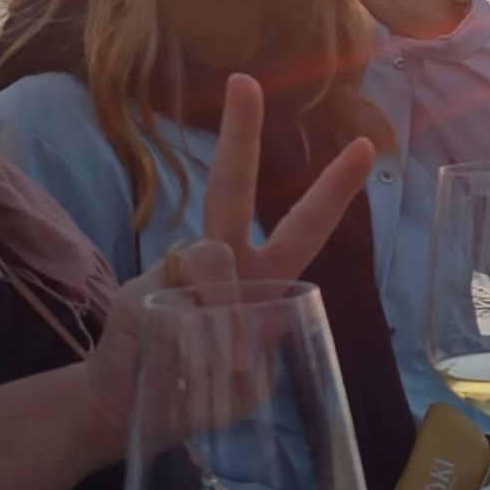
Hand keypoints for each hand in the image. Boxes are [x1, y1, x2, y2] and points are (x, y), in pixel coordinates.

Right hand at [80, 73, 375, 446]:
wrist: (124, 407)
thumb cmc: (197, 391)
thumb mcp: (248, 380)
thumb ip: (256, 347)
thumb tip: (235, 317)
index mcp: (262, 276)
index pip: (303, 225)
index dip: (333, 189)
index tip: (364, 145)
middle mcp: (221, 262)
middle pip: (232, 188)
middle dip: (240, 135)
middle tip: (245, 81)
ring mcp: (177, 271)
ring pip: (214, 258)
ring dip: (225, 317)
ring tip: (217, 367)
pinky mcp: (143, 291)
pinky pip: (184, 296)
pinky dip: (197, 332)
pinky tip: (185, 360)